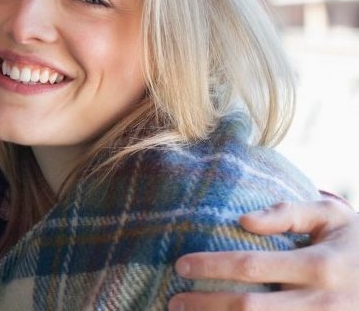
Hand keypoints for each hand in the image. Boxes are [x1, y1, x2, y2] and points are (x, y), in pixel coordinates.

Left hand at [169, 199, 358, 309]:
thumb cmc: (356, 244)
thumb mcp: (332, 218)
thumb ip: (289, 213)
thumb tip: (243, 219)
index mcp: (320, 267)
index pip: (252, 267)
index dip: (211, 267)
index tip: (181, 265)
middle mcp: (320, 303)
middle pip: (248, 309)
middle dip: (205, 306)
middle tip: (174, 302)